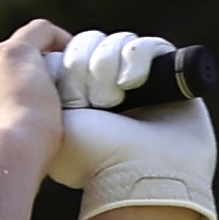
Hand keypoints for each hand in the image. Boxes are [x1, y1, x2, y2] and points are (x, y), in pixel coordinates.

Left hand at [46, 29, 215, 219]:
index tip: (74, 99)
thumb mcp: (54, 120)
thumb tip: (51, 51)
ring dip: (111, 66)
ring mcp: (143, 84)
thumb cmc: (93, 156)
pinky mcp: (172, 79)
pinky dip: (139, 59)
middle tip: (96, 103)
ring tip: (116, 99)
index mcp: (82, 98)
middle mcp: (112, 89)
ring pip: (121, 43)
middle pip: (96, 44)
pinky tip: (133, 83)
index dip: (72, 63)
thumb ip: (46, 84)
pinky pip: (152, 46)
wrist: (138, 176)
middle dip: (91, 66)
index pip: (74, 52)